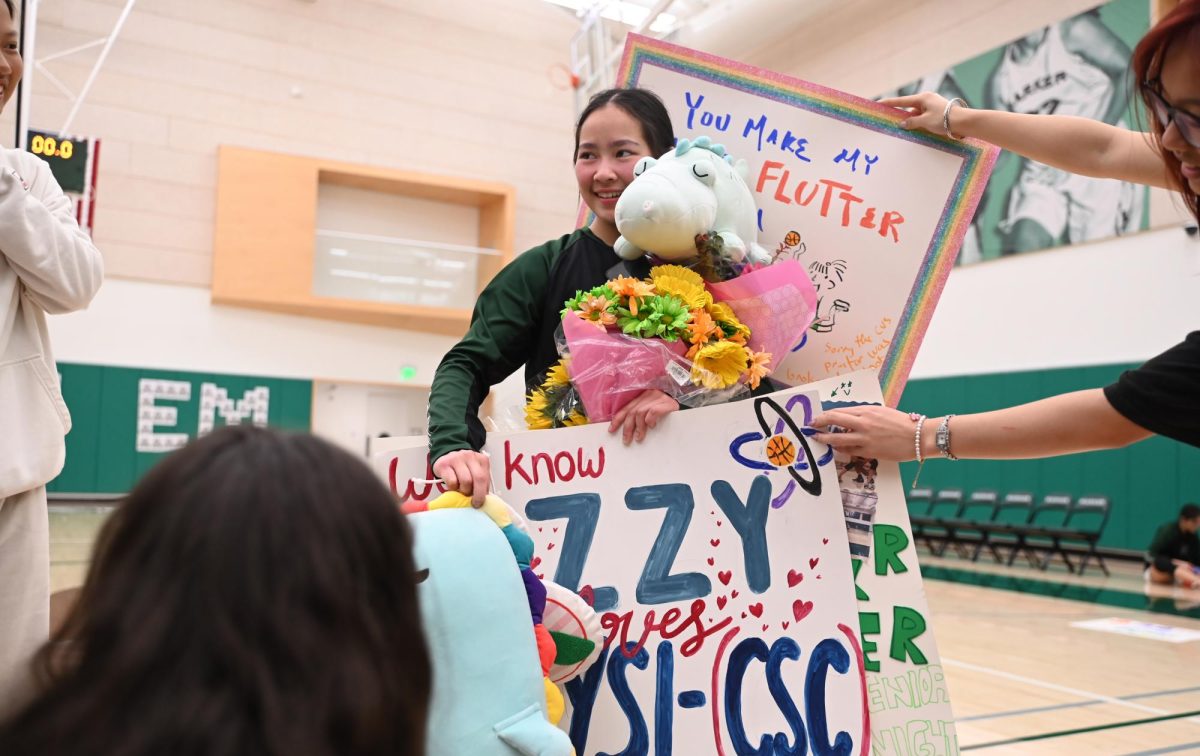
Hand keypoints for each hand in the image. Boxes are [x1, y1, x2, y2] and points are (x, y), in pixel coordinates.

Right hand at [432, 449, 490, 507]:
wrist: (445, 458)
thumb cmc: (462, 469)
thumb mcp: (475, 473)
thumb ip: (481, 483)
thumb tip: (484, 500)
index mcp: (481, 459)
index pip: (486, 477)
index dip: (484, 492)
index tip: (481, 502)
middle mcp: (470, 456)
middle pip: (478, 478)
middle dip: (477, 494)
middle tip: (474, 503)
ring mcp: (456, 459)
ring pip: (465, 481)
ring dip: (464, 491)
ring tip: (461, 491)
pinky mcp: (444, 465)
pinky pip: (452, 482)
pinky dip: (453, 488)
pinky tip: (453, 487)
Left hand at [608, 389, 678, 444]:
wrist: (685, 406)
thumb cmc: (668, 413)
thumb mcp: (651, 412)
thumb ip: (640, 416)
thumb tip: (628, 431)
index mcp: (642, 397)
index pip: (627, 408)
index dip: (617, 419)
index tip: (611, 430)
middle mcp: (648, 394)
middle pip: (632, 411)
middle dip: (628, 428)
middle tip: (627, 440)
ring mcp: (658, 397)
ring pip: (641, 412)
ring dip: (639, 427)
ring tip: (639, 438)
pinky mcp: (667, 402)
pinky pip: (654, 411)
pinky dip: (650, 420)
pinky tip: (652, 426)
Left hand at [810, 405, 925, 461]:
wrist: (918, 436)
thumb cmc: (902, 423)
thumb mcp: (882, 412)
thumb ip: (865, 415)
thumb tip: (848, 419)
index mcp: (867, 410)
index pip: (839, 411)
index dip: (825, 414)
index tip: (817, 416)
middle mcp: (864, 422)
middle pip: (834, 419)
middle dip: (819, 422)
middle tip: (810, 425)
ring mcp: (865, 437)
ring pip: (838, 437)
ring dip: (825, 437)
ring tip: (817, 438)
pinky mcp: (869, 451)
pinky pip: (849, 450)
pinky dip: (840, 448)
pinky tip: (834, 447)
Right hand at [878, 92, 951, 134]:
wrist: (963, 122)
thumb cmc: (944, 119)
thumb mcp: (925, 122)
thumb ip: (911, 122)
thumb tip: (902, 123)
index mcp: (923, 98)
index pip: (902, 101)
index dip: (889, 103)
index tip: (878, 103)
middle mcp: (927, 99)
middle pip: (908, 106)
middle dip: (899, 113)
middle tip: (888, 117)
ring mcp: (932, 105)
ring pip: (916, 113)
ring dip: (910, 120)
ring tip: (901, 128)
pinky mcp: (936, 112)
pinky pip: (922, 116)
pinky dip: (917, 122)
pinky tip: (914, 129)